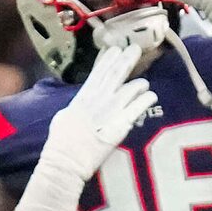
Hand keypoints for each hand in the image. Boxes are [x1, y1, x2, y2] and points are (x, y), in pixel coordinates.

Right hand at [19, 33, 162, 210]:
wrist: (65, 162)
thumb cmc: (60, 146)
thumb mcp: (63, 119)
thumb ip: (75, 109)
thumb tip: (77, 105)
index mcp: (82, 98)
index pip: (97, 74)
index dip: (107, 60)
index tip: (114, 49)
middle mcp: (97, 101)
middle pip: (114, 76)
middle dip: (125, 61)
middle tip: (134, 48)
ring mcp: (109, 112)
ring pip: (129, 90)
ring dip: (138, 84)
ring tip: (144, 81)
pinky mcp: (120, 125)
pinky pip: (137, 108)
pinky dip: (145, 100)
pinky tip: (151, 95)